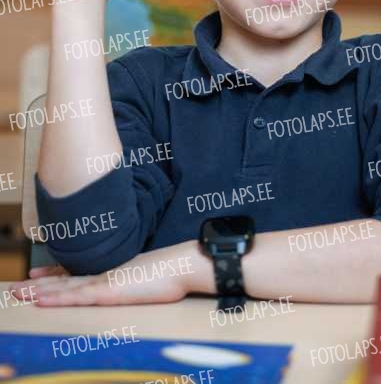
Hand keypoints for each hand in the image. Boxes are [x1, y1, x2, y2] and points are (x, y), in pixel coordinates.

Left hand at [10, 243, 199, 306]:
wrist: (181, 265)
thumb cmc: (170, 271)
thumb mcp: (146, 274)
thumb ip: (131, 277)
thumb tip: (130, 280)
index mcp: (111, 271)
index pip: (77, 273)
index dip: (54, 275)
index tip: (36, 276)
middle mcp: (103, 274)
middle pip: (64, 279)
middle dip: (38, 284)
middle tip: (15, 287)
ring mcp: (103, 282)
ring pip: (63, 288)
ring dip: (38, 292)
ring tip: (16, 293)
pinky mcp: (108, 291)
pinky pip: (76, 297)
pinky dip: (55, 298)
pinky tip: (40, 300)